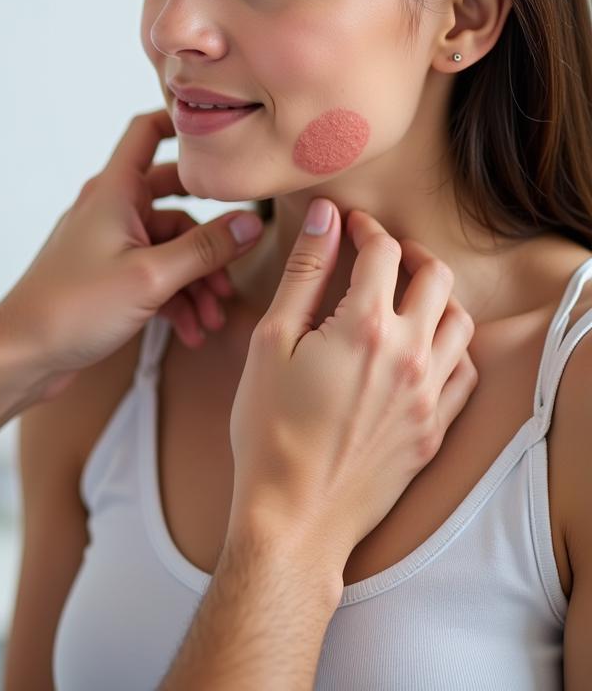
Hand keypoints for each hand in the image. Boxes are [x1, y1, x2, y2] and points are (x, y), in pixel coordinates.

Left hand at [0, 110, 262, 398]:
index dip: (181, 124)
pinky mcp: (106, 276)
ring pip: (168, 248)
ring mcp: (108, 244)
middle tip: (234, 267)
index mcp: (114, 191)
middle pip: (174, 203)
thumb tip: (252, 223)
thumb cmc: (73, 308)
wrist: (21, 355)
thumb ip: (205, 249)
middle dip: (209, 239)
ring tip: (212, 320)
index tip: (221, 134)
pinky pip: (153, 275)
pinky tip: (191, 331)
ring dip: (195, 282)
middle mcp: (110, 210)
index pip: (147, 132)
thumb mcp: (151, 276)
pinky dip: (175, 299)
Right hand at [227, 200, 476, 571]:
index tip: (349, 224)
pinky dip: (450, 345)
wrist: (294, 515)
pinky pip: (466, 371)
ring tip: (404, 295)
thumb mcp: (272, 341)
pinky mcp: (436, 428)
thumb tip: (324, 217)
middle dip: (410, 253)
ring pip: (461, 322)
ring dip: (437, 296)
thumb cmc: (268, 429)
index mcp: (366, 327)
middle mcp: (411, 355)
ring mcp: (430, 395)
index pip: (384, 251)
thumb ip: (304, 273)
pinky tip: (420, 346)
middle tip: (382, 252)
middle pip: (437, 277)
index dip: (365, 227)